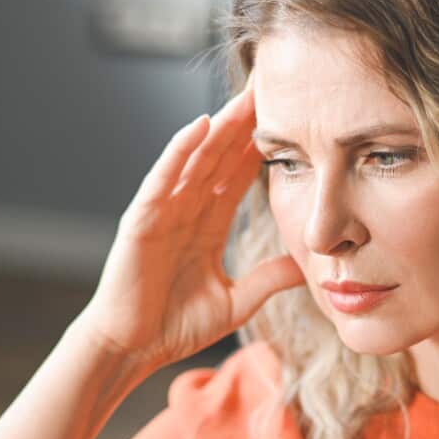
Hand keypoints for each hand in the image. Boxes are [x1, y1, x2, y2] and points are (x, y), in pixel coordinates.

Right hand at [73, 70, 303, 370]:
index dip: (263, 147)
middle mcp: (186, 209)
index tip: (291, 119)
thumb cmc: (174, 326)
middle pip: (221, 156)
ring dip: (220, 127)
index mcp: (207, 223)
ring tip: (245, 96)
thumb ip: (268, 279)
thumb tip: (305, 267)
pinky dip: (179, 150)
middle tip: (272, 88)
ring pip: (197, 158)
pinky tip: (198, 125)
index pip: (240, 175)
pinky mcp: (142, 219)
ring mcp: (163, 210)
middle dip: (246, 124)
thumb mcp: (236, 301)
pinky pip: (164, 177)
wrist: (133, 349)